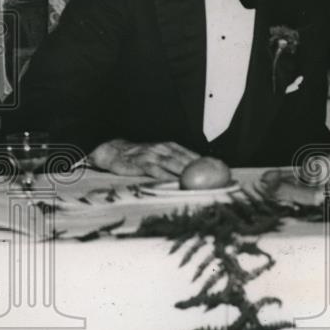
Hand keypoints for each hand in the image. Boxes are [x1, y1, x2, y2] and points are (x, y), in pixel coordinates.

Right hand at [87, 139, 201, 180]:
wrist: (114, 151)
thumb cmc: (139, 156)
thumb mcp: (158, 154)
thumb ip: (173, 160)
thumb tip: (193, 172)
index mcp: (169, 146)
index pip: (189, 153)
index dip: (203, 161)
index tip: (215, 169)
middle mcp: (162, 148)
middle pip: (183, 159)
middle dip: (197, 168)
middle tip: (209, 178)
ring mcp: (152, 155)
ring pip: (172, 163)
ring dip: (185, 172)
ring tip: (196, 181)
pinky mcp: (141, 163)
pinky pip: (156, 170)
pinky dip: (166, 176)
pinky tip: (173, 183)